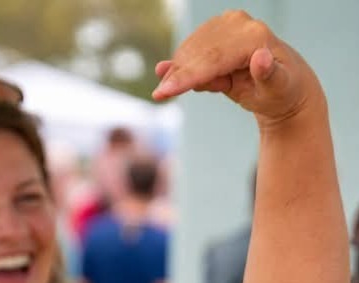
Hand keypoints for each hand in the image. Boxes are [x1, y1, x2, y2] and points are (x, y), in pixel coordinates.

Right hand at [153, 10, 318, 126]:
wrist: (283, 85)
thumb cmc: (282, 92)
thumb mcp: (279, 89)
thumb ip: (270, 75)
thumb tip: (260, 58)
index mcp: (255, 37)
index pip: (213, 58)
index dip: (186, 77)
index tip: (162, 93)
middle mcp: (241, 25)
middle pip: (198, 53)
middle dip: (177, 76)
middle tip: (159, 96)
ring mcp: (228, 25)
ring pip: (192, 50)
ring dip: (179, 73)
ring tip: (178, 92)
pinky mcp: (218, 31)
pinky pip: (193, 48)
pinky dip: (179, 64)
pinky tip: (164, 71)